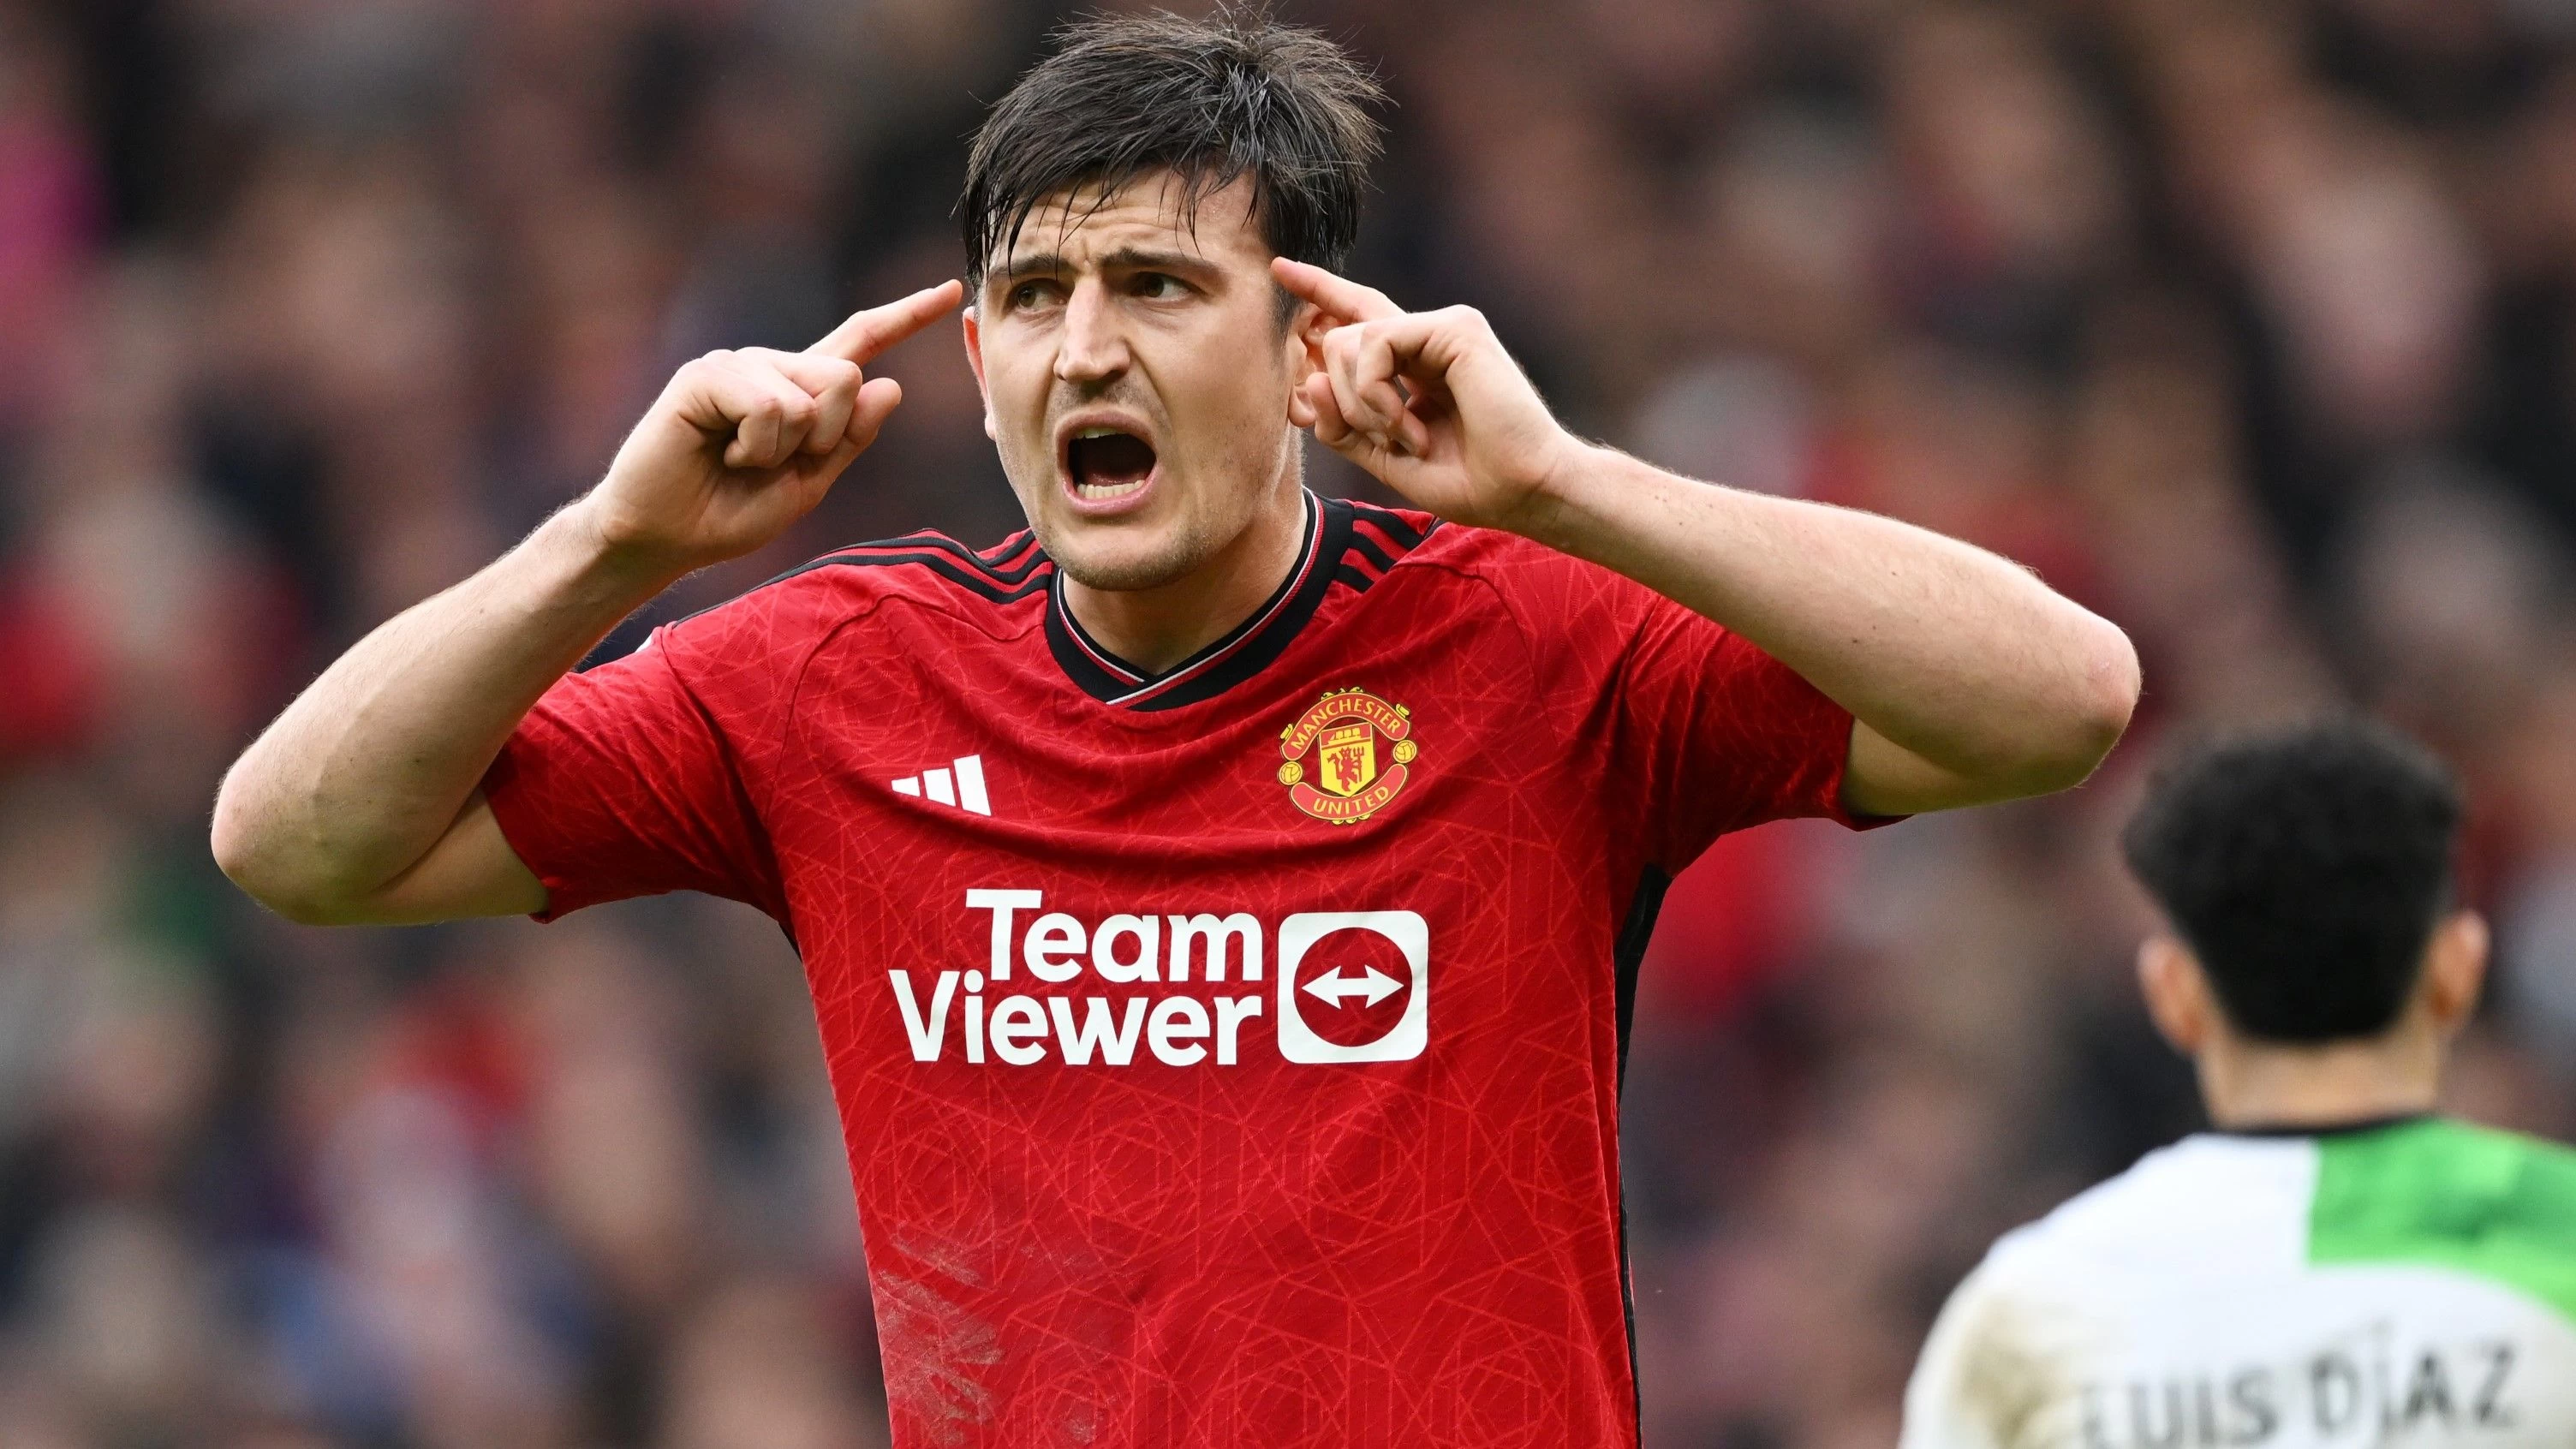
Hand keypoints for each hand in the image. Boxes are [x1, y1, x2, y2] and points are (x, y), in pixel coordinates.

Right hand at [578, 280, 962, 579]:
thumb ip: (850, 440)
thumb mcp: (809, 485)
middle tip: (773, 465)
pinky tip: (720, 452)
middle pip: (848, 377)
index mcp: (803, 391)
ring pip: (813, 396)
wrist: (667, 537)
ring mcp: (740, 365)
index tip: (949, 290)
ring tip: (738, 460)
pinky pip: (771, 406)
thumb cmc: (730, 513)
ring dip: (783, 450)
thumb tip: (889, 384)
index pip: (860, 342)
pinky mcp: (706, 374)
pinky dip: (755, 447)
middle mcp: (774, 368)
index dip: (906, 317)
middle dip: (827, 437)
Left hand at [1274, 259, 1585, 532]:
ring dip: (1361, 404)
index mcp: (1414, 364)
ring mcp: (1442, 328)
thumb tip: (1310, 383)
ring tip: (1405, 438)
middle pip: (1339, 338)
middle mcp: (1427, 338)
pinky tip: (1408, 426)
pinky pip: (1375, 342)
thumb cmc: (1471, 481)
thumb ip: (1343, 427)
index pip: (1357, 316)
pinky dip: (1376, 392)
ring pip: (1348, 341)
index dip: (1319, 292)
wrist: (1525, 490)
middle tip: (1384, 441)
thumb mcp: (1386, 459)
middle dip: (1341, 400)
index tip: (1280, 269)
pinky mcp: (1454, 326)